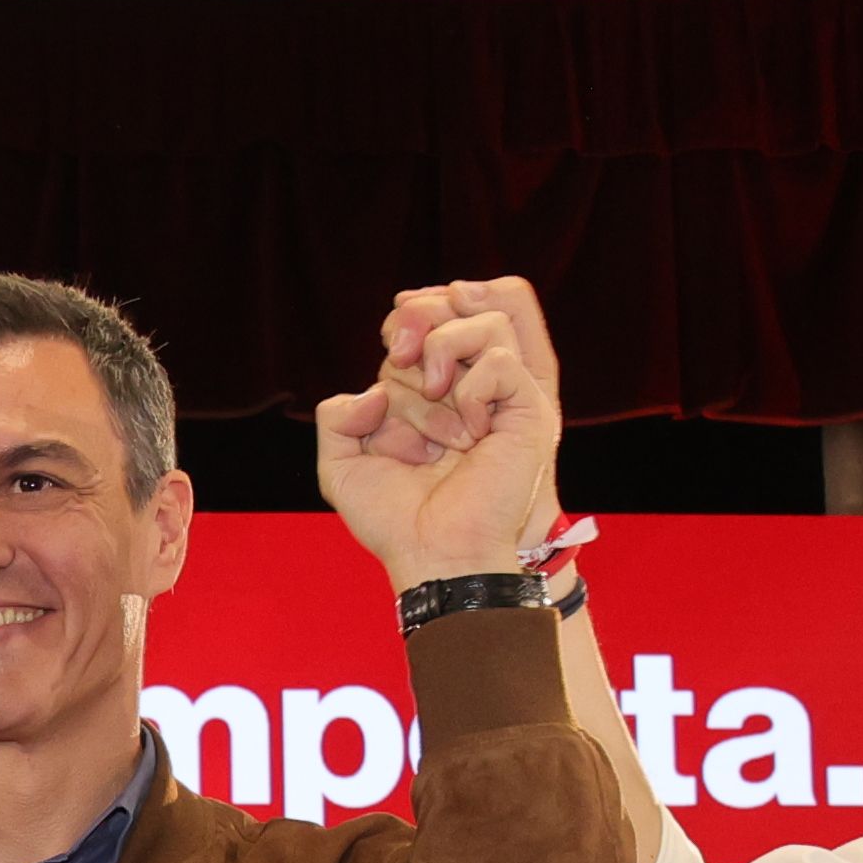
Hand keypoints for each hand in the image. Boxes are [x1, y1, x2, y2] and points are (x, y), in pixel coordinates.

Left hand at [315, 276, 565, 583]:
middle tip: (399, 357)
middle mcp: (466, 388)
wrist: (436, 555)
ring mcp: (500, 398)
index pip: (424, 320)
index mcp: (429, 395)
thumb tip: (373, 390)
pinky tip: (467, 433)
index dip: (403, 320)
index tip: (390, 353)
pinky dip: (473, 388)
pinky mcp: (527, 412)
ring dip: (444, 349)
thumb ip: (335, 419)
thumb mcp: (342, 468)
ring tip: (434, 391)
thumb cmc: (396, 521)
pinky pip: (502, 361)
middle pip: (452, 306)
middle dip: (417, 323)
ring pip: (485, 321)